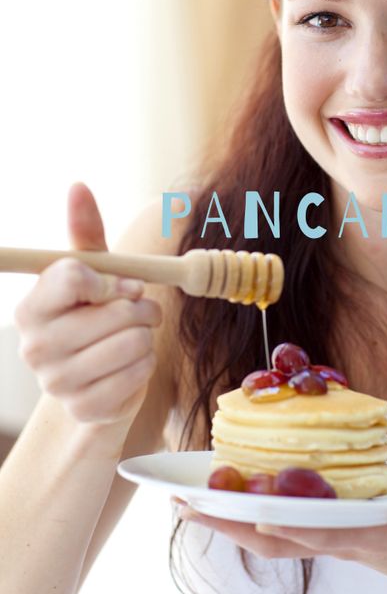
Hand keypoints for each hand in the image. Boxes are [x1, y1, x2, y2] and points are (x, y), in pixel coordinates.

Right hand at [14, 183, 161, 424]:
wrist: (98, 380)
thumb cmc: (96, 318)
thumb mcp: (93, 276)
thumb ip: (85, 234)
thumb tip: (78, 186)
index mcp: (32, 307)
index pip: (75, 276)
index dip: (113, 280)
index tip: (125, 286)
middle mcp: (35, 346)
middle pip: (114, 312)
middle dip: (141, 309)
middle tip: (139, 313)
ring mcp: (57, 383)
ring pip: (133, 343)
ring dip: (147, 336)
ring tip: (136, 337)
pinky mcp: (85, 408)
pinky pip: (138, 375)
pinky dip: (146, 366)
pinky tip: (132, 365)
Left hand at [176, 498, 386, 591]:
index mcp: (369, 535)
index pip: (327, 532)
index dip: (296, 523)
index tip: (260, 512)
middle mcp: (338, 540)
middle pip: (281, 540)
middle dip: (236, 527)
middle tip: (192, 506)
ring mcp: (324, 540)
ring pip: (270, 539)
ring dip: (228, 524)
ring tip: (186, 503)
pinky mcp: (318, 534)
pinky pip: (275, 531)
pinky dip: (244, 519)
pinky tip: (219, 502)